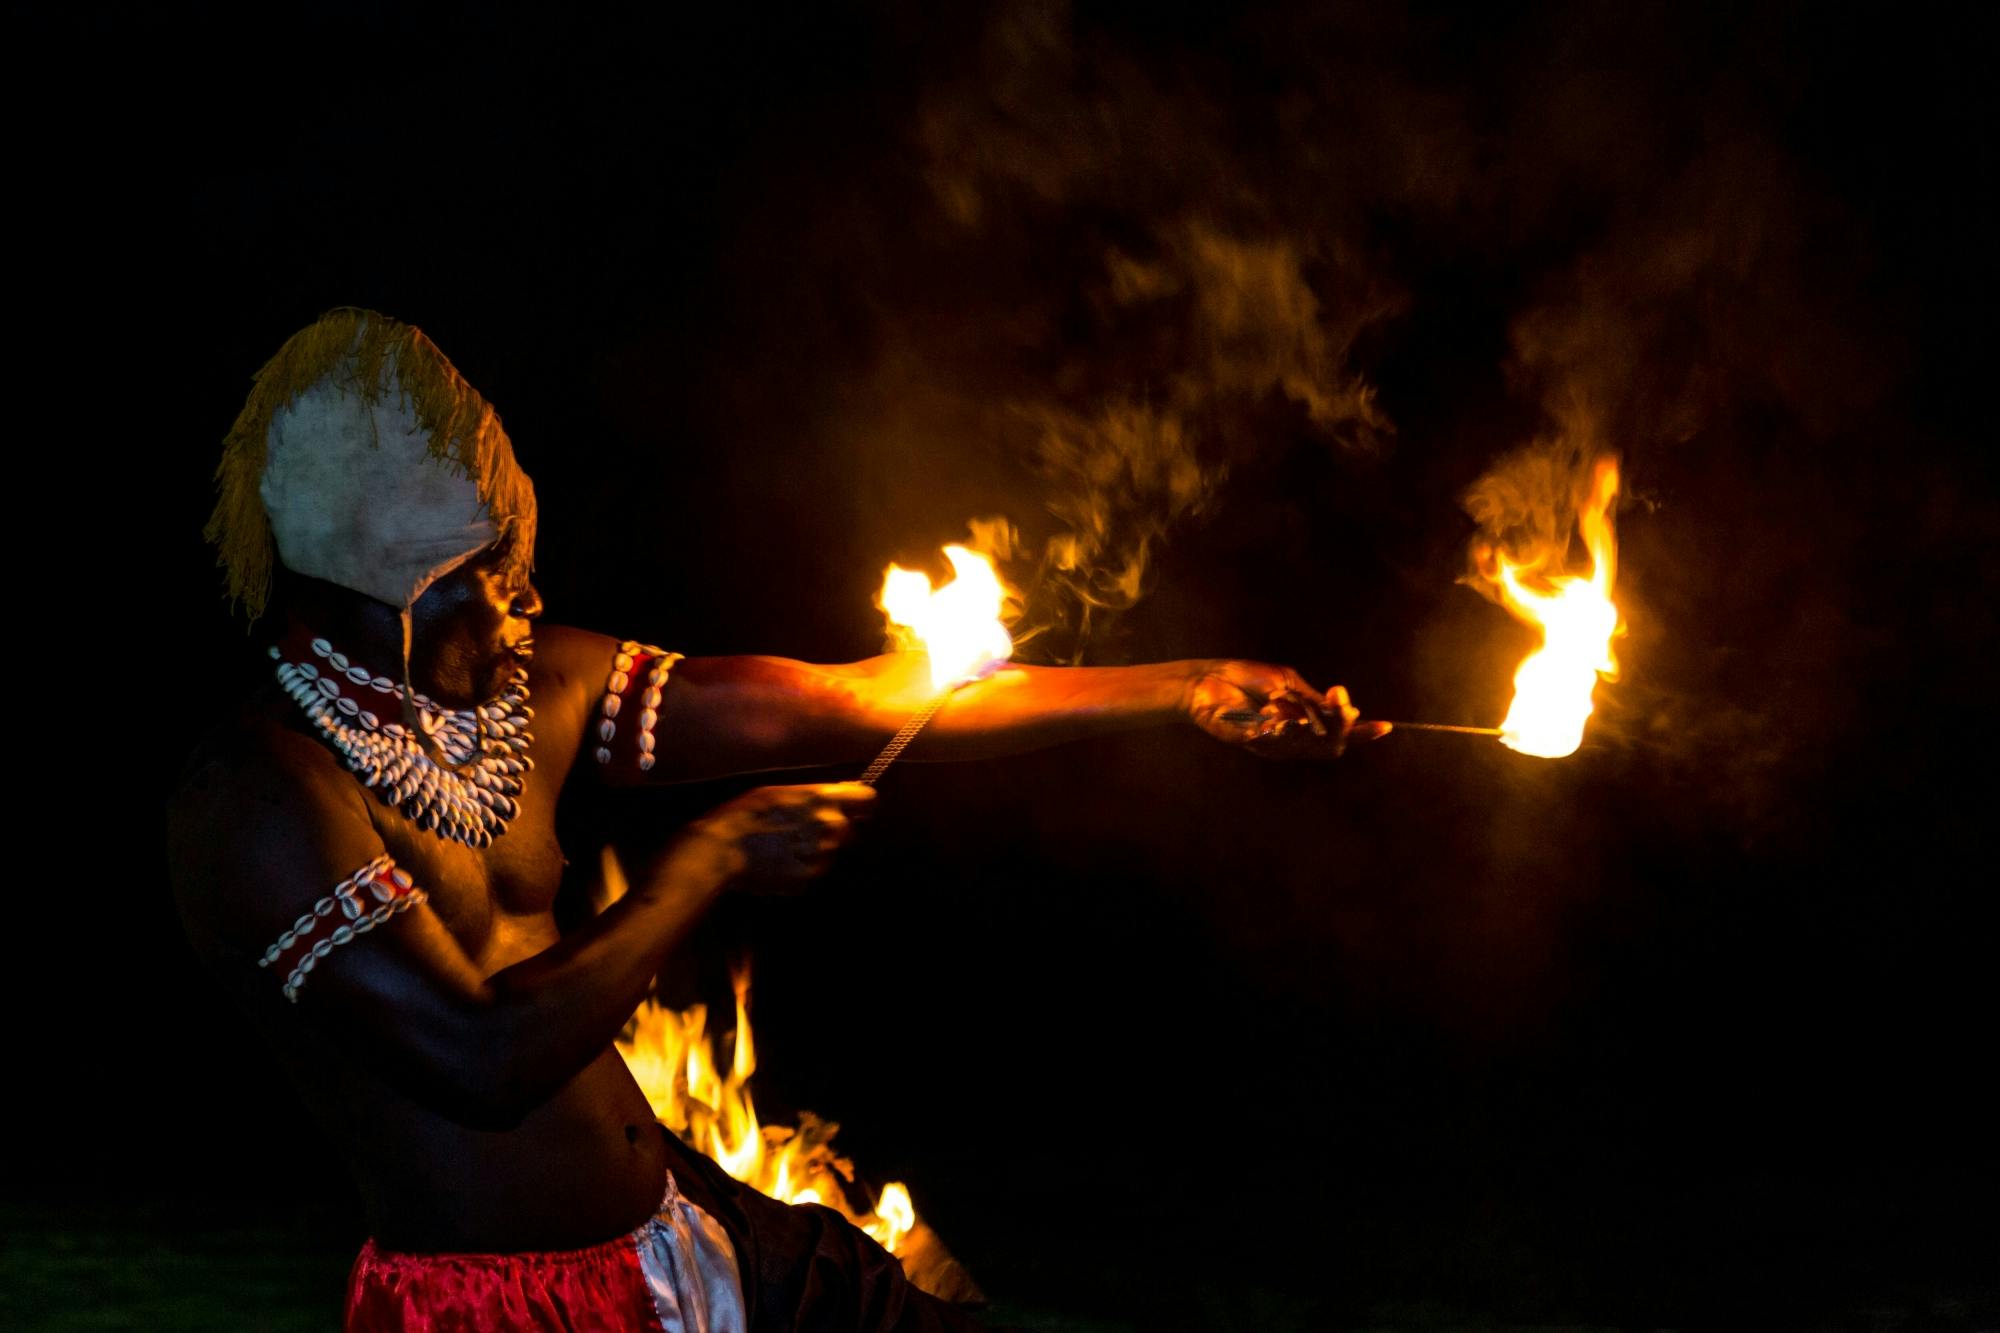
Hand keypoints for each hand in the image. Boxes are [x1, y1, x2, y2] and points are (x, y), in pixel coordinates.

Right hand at [668, 783, 877, 893]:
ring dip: (815, 850)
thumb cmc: (745, 814)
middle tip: (802, 830)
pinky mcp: (808, 879)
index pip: (868, 800)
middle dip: (832, 830)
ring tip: (782, 846)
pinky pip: (812, 871)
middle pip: (848, 830)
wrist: (720, 850)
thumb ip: (814, 795)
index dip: (861, 805)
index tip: (853, 808)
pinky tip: (777, 861)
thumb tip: (842, 795)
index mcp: (822, 800)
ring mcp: (820, 856)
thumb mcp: (780, 792)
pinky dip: (801, 868)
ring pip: (830, 852)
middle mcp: (829, 827)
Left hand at [1184, 660, 1391, 758]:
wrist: (1208, 679)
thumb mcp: (1288, 683)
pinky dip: (1282, 723)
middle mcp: (1293, 740)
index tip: (1385, 726)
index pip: (1339, 735)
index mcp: (1304, 725)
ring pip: (1308, 745)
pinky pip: (1278, 740)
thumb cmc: (1246, 679)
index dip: (1363, 733)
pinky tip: (1275, 708)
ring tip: (1298, 702)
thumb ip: (1314, 699)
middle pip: (1331, 745)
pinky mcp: (1253, 743)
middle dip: (1342, 724)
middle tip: (1341, 701)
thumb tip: (1349, 707)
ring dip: (1311, 722)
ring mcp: (1274, 746)